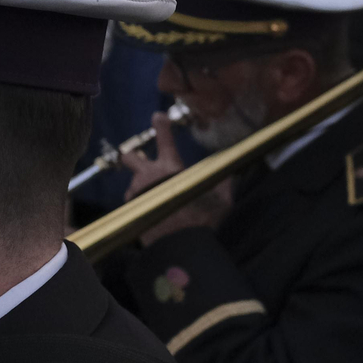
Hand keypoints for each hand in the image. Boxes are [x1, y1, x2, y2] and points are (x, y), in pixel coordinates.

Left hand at [120, 111, 232, 243]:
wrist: (178, 245)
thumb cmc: (201, 219)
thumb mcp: (220, 200)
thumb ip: (223, 184)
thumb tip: (232, 174)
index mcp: (169, 167)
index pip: (164, 138)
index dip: (161, 125)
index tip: (158, 116)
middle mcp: (148, 175)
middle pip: (130, 156)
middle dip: (133, 155)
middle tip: (139, 159)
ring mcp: (136, 192)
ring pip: (133, 183)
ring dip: (141, 187)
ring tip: (156, 199)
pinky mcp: (130, 209)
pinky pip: (132, 202)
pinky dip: (140, 204)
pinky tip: (152, 212)